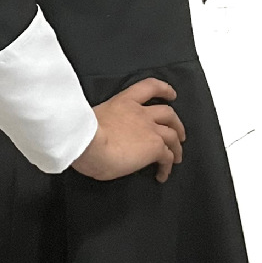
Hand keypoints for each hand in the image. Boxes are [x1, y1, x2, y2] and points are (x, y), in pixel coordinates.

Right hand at [70, 78, 186, 182]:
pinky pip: (168, 157)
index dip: (164, 90)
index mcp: (124, 102)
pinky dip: (168, 167)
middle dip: (176, 124)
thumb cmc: (82, 133)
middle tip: (179, 134)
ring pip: (173, 135)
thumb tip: (107, 136)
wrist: (88, 143)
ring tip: (177, 157)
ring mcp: (150, 129)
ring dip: (177, 147)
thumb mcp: (94, 121)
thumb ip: (107, 124)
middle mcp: (141, 113)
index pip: (149, 87)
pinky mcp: (154, 147)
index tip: (171, 95)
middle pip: (168, 114)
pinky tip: (162, 175)